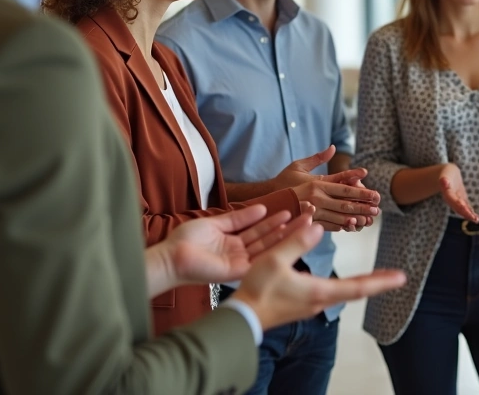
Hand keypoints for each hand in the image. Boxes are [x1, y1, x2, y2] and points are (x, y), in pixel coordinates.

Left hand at [148, 204, 313, 295]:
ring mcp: (241, 262)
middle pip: (268, 238)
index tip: (291, 211)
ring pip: (269, 247)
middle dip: (288, 227)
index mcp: (233, 241)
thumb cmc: (186, 241)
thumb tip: (260, 208)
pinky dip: (275, 247)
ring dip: (287, 235)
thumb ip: (238, 218)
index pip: (259, 230)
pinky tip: (288, 236)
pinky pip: (260, 257)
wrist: (172, 257)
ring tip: (304, 223)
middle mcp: (240, 252)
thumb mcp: (215, 223)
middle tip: (307, 216)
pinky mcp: (239, 270)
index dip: (275, 221)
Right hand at [231, 222, 406, 330]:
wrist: (241, 317)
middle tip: (397, 277)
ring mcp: (311, 304)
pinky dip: (345, 286)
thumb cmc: (257, 290)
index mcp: (319, 291)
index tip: (401, 278)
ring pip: (344, 292)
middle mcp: (320, 300)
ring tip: (375, 277)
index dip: (381, 281)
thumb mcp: (274, 259)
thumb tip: (318, 225)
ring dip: (361, 285)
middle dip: (377, 282)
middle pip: (356, 290)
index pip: (358, 287)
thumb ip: (297, 241)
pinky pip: (331, 293)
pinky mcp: (302, 304)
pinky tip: (344, 283)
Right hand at [283, 147, 380, 232]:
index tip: (374, 192)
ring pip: (339, 216)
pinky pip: (328, 225)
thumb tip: (333, 147)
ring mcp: (314, 211)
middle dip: (363, 206)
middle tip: (377, 209)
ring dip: (356, 218)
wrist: (267, 198)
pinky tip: (352, 226)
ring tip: (369, 220)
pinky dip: (341, 226)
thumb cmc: (284, 180)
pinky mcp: (309, 221)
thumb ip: (318, 158)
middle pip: (345, 203)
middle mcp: (317, 198)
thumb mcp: (299, 165)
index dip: (361, 190)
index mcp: (317, 184)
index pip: (344, 187)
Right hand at [439, 163, 478, 222]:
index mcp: (447, 193)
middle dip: (465, 213)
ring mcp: (456, 202)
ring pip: (462, 210)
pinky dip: (471, 213)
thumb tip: (443, 181)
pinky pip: (466, 208)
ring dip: (469, 215)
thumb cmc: (447, 173)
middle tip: (474, 218)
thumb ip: (444, 180)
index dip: (458, 205)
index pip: (453, 200)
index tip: (464, 208)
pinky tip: (476, 218)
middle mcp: (451, 200)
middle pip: (458, 207)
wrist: (448, 174)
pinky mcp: (461, 202)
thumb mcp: (445, 175)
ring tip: (476, 220)